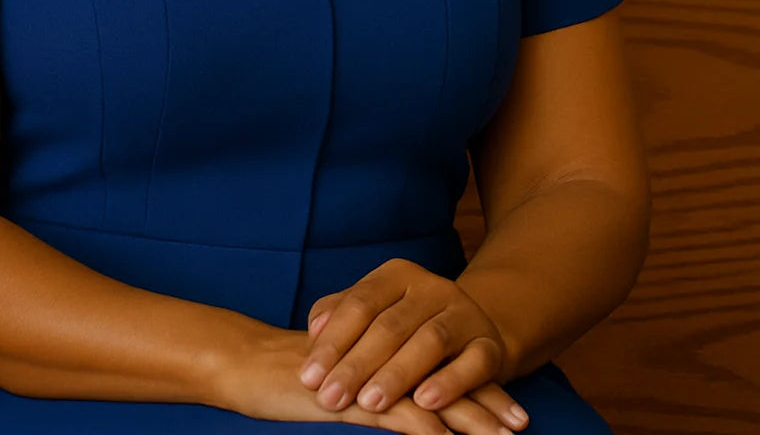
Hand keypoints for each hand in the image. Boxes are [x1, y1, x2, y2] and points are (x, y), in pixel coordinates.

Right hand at [210, 323, 487, 431]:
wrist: (249, 365)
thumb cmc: (298, 375)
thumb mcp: (345, 380)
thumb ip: (376, 380)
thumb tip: (413, 401)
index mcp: (385, 344)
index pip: (440, 364)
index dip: (477, 386)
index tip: (512, 412)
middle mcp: (383, 350)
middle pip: (444, 377)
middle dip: (485, 402)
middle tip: (520, 424)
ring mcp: (368, 370)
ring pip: (428, 394)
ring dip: (468, 418)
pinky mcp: (349, 394)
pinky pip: (394, 412)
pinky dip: (424, 427)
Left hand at [298, 258, 528, 432]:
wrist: (470, 330)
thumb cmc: (406, 326)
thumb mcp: (373, 313)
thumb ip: (338, 316)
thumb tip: (313, 331)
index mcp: (398, 274)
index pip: (359, 304)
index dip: (332, 341)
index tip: (308, 377)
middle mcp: (432, 287)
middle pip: (389, 325)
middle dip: (357, 365)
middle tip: (330, 398)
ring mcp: (463, 314)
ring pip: (429, 342)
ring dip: (397, 375)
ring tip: (369, 403)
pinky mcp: (489, 345)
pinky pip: (472, 363)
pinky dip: (450, 382)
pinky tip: (425, 402)